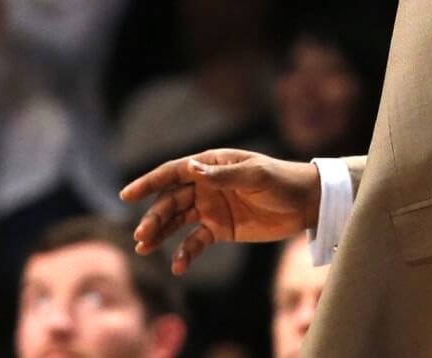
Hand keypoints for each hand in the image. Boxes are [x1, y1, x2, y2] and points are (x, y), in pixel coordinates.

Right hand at [120, 149, 320, 274]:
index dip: (149, 182)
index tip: (126, 195)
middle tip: (142, 235)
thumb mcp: (256, 175)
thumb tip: (191, 169)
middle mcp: (206, 185)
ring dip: (160, 234)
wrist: (305, 203)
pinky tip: (177, 266)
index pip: (175, 172)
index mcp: (213, 165)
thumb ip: (224, 175)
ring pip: (176, 221)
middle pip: (170, 200)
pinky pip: (194, 242)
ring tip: (144, 248)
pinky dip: (184, 253)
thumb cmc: (282, 180)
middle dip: (153, 216)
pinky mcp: (219, 229)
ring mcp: (211, 208)